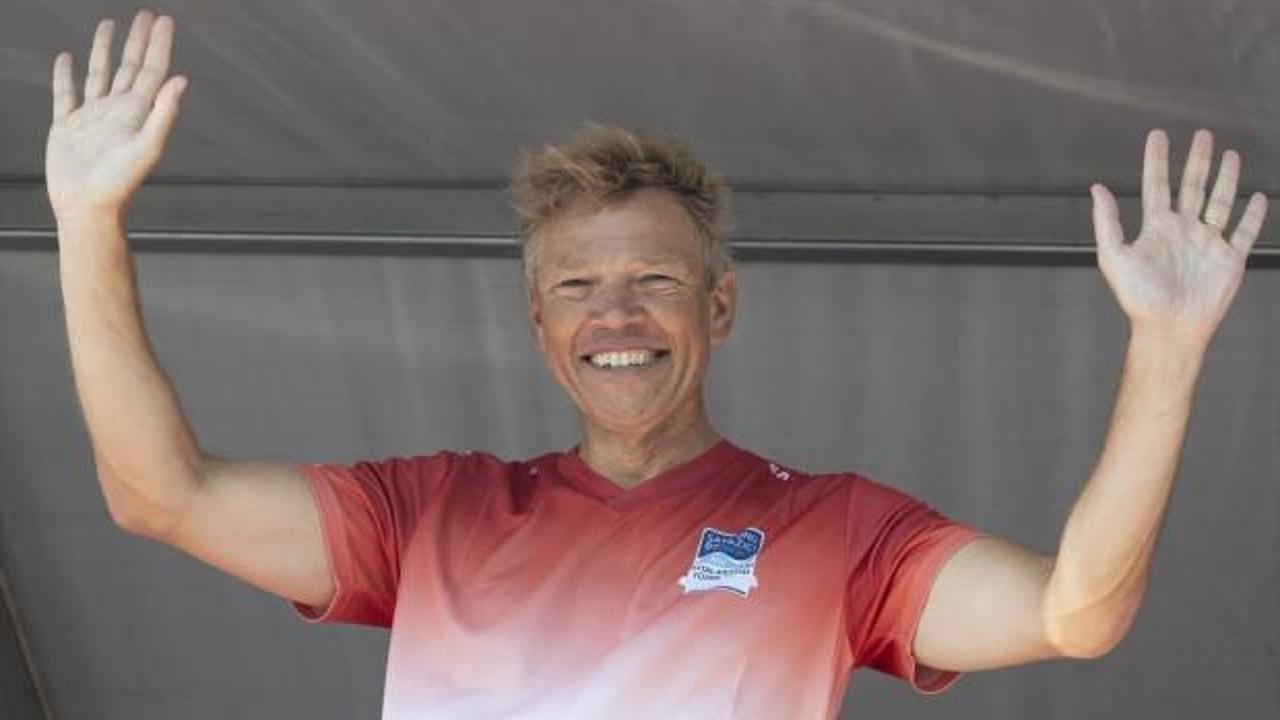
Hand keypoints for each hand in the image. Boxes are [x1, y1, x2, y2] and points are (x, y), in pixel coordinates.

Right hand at [46, 10, 186, 223]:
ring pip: (99, 73)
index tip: (164, 20)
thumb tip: (181, 80)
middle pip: (130, 66)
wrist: (87, 206)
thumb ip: (164, 113)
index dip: (158, 45)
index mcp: (137, 112)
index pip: (152, 70)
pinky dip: (65, 75)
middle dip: (138, 40)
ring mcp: (92, 116)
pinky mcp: (67, 125)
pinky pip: (65, 93)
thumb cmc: (119, 182)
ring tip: (108, 25)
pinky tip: (66, 58)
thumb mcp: (147, 146)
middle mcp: (117, 110)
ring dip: (104, 49)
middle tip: (144, 15)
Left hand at [1090, 129, 1268, 346]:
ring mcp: (1207, 243)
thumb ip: (1106, 221)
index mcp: (1156, 228)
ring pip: (1220, 202)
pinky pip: (1244, 232)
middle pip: (1193, 186)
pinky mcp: (1230, 259)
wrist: (1168, 328)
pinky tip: (1258, 196)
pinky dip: (1252, 215)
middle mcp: (1183, 231)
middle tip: (1203, 134)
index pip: (1157, 185)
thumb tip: (1096, 188)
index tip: (1157, 135)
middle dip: (1198, 160)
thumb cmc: (1138, 298)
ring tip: (1230, 154)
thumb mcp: (1114, 256)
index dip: (1157, 160)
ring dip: (1227, 178)